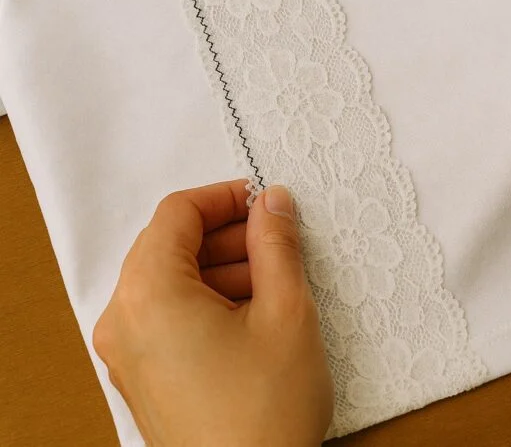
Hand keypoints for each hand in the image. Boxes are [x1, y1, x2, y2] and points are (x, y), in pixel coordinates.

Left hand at [93, 182, 332, 446]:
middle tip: (278, 239)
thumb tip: (272, 203)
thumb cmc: (265, 412)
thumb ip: (277, 245)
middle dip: (226, 235)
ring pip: (170, 281)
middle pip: (169, 246)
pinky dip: (207, 301)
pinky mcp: (142, 376)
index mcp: (149, 295)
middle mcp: (123, 320)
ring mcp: (127, 352)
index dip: (224, 198)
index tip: (264, 201)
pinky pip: (167, 315)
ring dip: (220, 269)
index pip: (176, 214)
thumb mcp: (287, 312)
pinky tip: (254, 315)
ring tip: (276, 283)